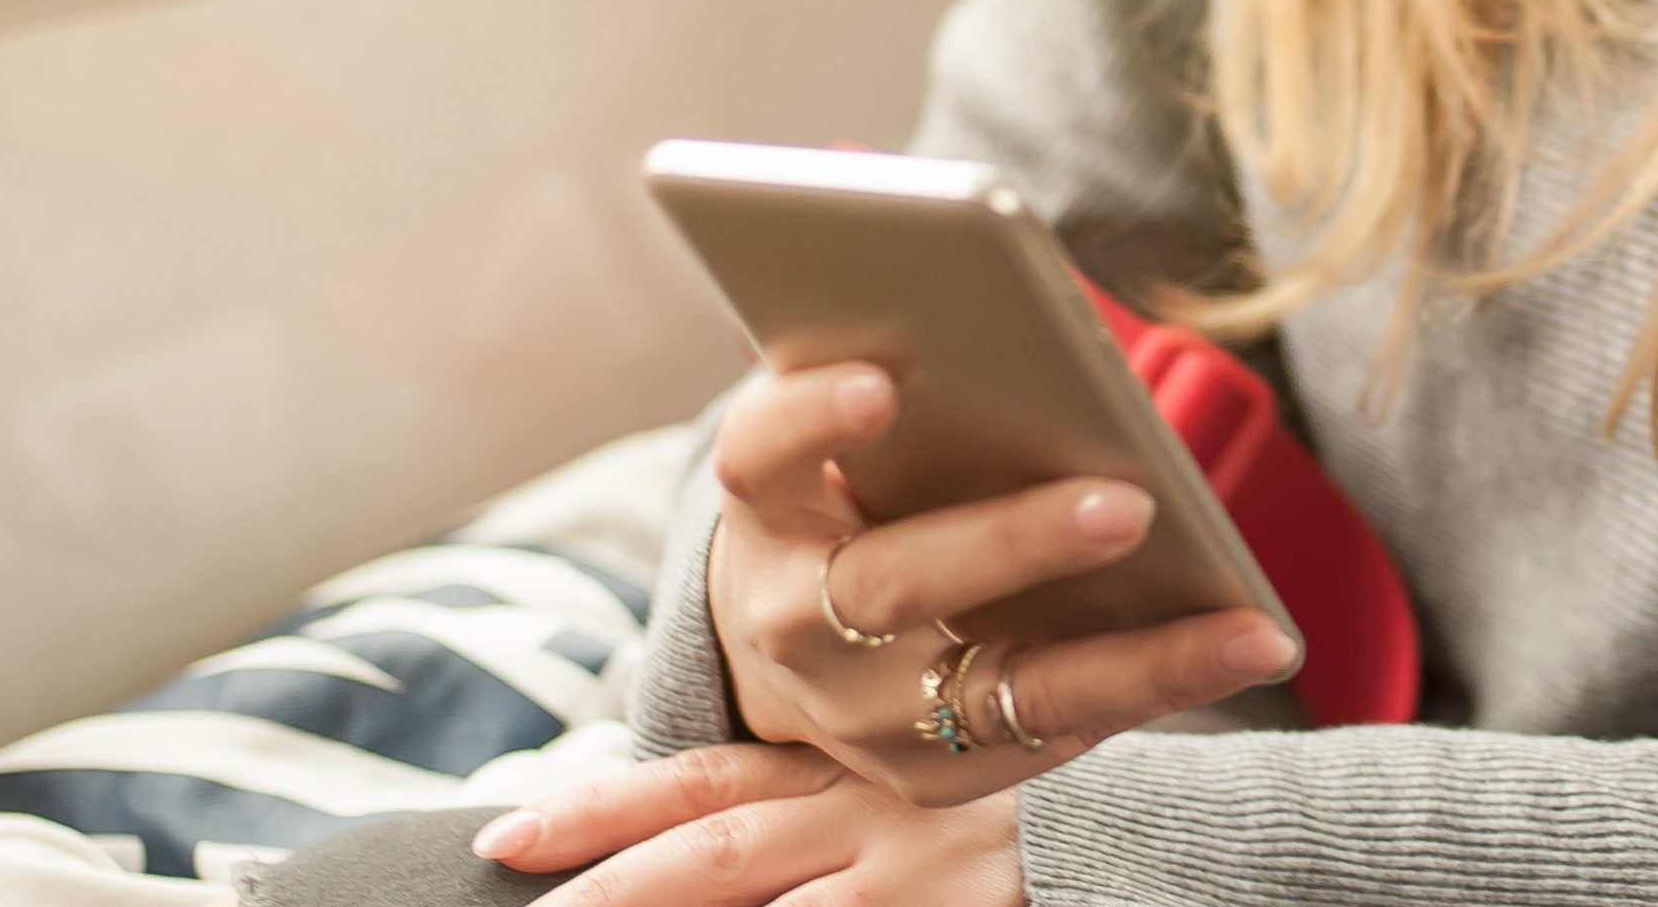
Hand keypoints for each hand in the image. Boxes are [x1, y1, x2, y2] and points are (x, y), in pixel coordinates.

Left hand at [476, 742, 1020, 906]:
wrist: (1153, 825)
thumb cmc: (1016, 813)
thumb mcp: (912, 779)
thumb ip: (817, 801)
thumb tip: (702, 832)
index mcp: (846, 764)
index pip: (701, 777)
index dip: (601, 804)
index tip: (503, 833)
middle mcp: (870, 804)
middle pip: (713, 844)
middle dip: (607, 876)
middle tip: (519, 897)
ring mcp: (917, 868)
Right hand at [707, 361, 1295, 805]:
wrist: (795, 644)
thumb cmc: (857, 497)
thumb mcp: (851, 441)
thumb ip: (906, 385)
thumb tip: (1021, 316)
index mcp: (765, 508)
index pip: (761, 453)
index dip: (810, 417)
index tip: (879, 379)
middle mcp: (792, 620)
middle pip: (894, 583)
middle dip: (1015, 542)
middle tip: (1130, 503)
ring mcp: (857, 714)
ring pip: (996, 689)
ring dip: (1130, 659)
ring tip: (1246, 627)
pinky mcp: (927, 775)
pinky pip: (1047, 738)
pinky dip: (1147, 692)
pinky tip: (1234, 651)